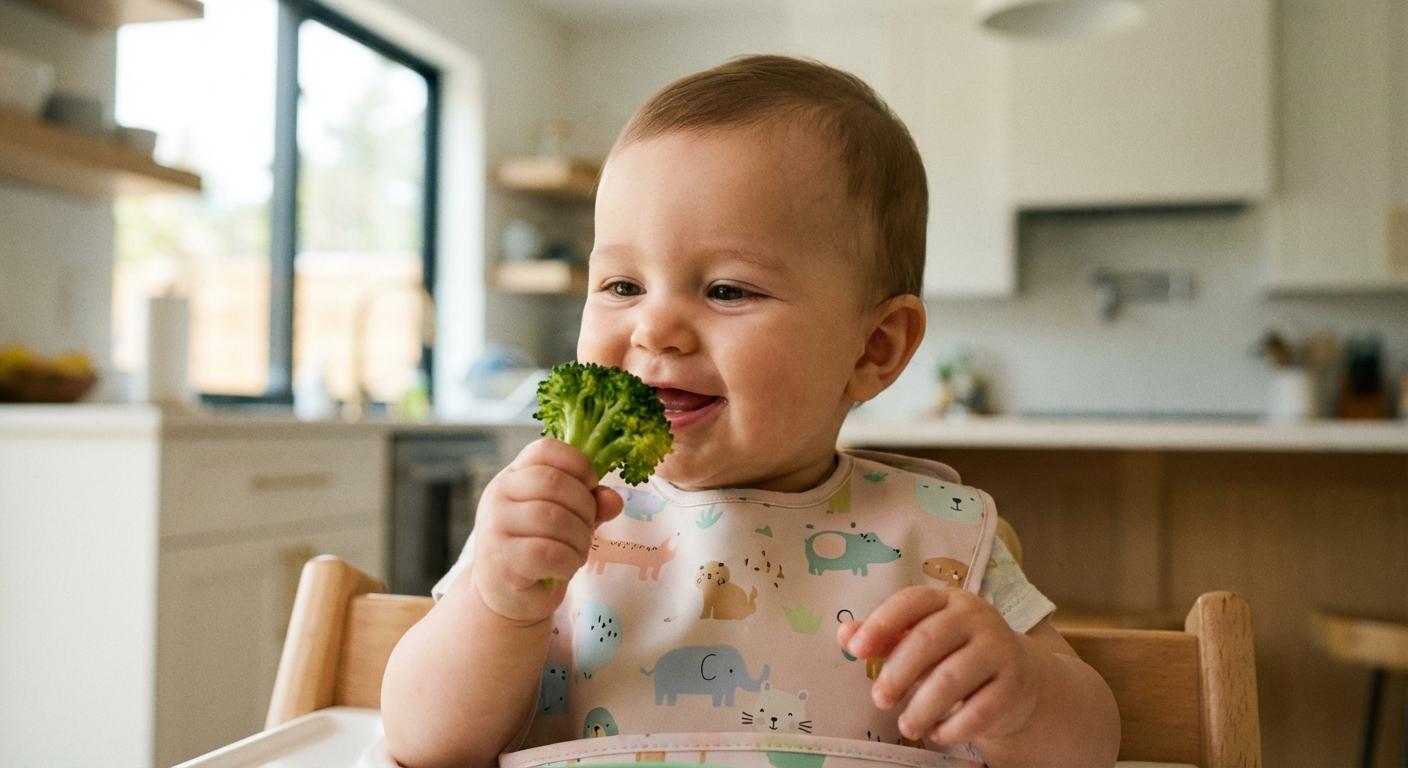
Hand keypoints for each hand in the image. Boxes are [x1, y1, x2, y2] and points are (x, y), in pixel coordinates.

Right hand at [469, 438, 622, 624]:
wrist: (508, 597)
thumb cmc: (540, 549)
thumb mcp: (568, 519)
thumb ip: (591, 504)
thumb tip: (614, 500)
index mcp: (513, 477)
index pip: (545, 450)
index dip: (578, 463)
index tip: (591, 486)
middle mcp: (497, 496)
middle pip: (553, 482)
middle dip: (584, 507)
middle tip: (586, 528)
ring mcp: (494, 527)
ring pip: (553, 518)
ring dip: (579, 539)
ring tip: (576, 552)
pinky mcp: (501, 561)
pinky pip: (549, 552)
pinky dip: (568, 562)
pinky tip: (564, 568)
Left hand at [837, 586, 1039, 744]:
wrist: (1016, 675)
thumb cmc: (956, 652)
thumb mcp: (920, 637)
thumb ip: (884, 636)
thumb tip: (844, 635)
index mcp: (947, 600)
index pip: (911, 601)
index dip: (881, 623)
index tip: (854, 650)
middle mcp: (975, 618)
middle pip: (928, 640)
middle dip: (897, 673)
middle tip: (879, 699)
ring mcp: (998, 649)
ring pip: (953, 677)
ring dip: (923, 707)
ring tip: (907, 725)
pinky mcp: (1013, 684)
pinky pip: (980, 709)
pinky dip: (954, 727)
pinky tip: (938, 733)